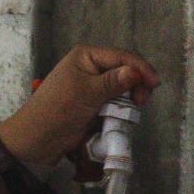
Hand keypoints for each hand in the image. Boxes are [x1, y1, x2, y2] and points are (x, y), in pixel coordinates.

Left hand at [0, 45, 159, 165]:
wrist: (39, 137)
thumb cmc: (59, 109)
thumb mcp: (88, 92)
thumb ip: (114, 82)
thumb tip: (136, 72)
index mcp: (87, 56)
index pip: (122, 56)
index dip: (141, 68)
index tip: (155, 84)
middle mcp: (92, 67)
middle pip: (125, 70)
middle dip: (137, 84)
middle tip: (141, 102)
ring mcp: (94, 86)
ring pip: (123, 88)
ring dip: (129, 99)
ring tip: (132, 110)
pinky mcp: (95, 104)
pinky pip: (116, 103)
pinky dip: (121, 109)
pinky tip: (121, 116)